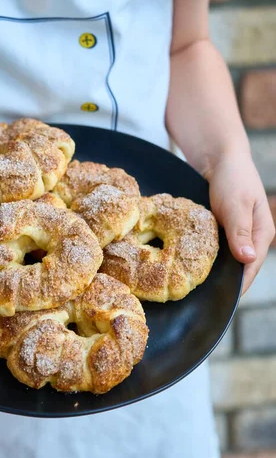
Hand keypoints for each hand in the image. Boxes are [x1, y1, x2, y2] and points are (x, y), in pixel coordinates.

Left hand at [206, 153, 274, 293]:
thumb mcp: (236, 204)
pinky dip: (210, 257)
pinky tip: (195, 265)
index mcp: (262, 233)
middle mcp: (252, 237)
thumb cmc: (232, 177)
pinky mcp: (226, 229)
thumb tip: (248, 259)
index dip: (237, 284)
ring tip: (198, 287)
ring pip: (229, 259)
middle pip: (241, 267)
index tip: (220, 300)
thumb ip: (241, 231)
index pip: (251, 267)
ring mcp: (239, 233)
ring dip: (216, 271)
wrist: (221, 158)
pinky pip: (220, 249)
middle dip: (225, 281)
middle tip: (203, 298)